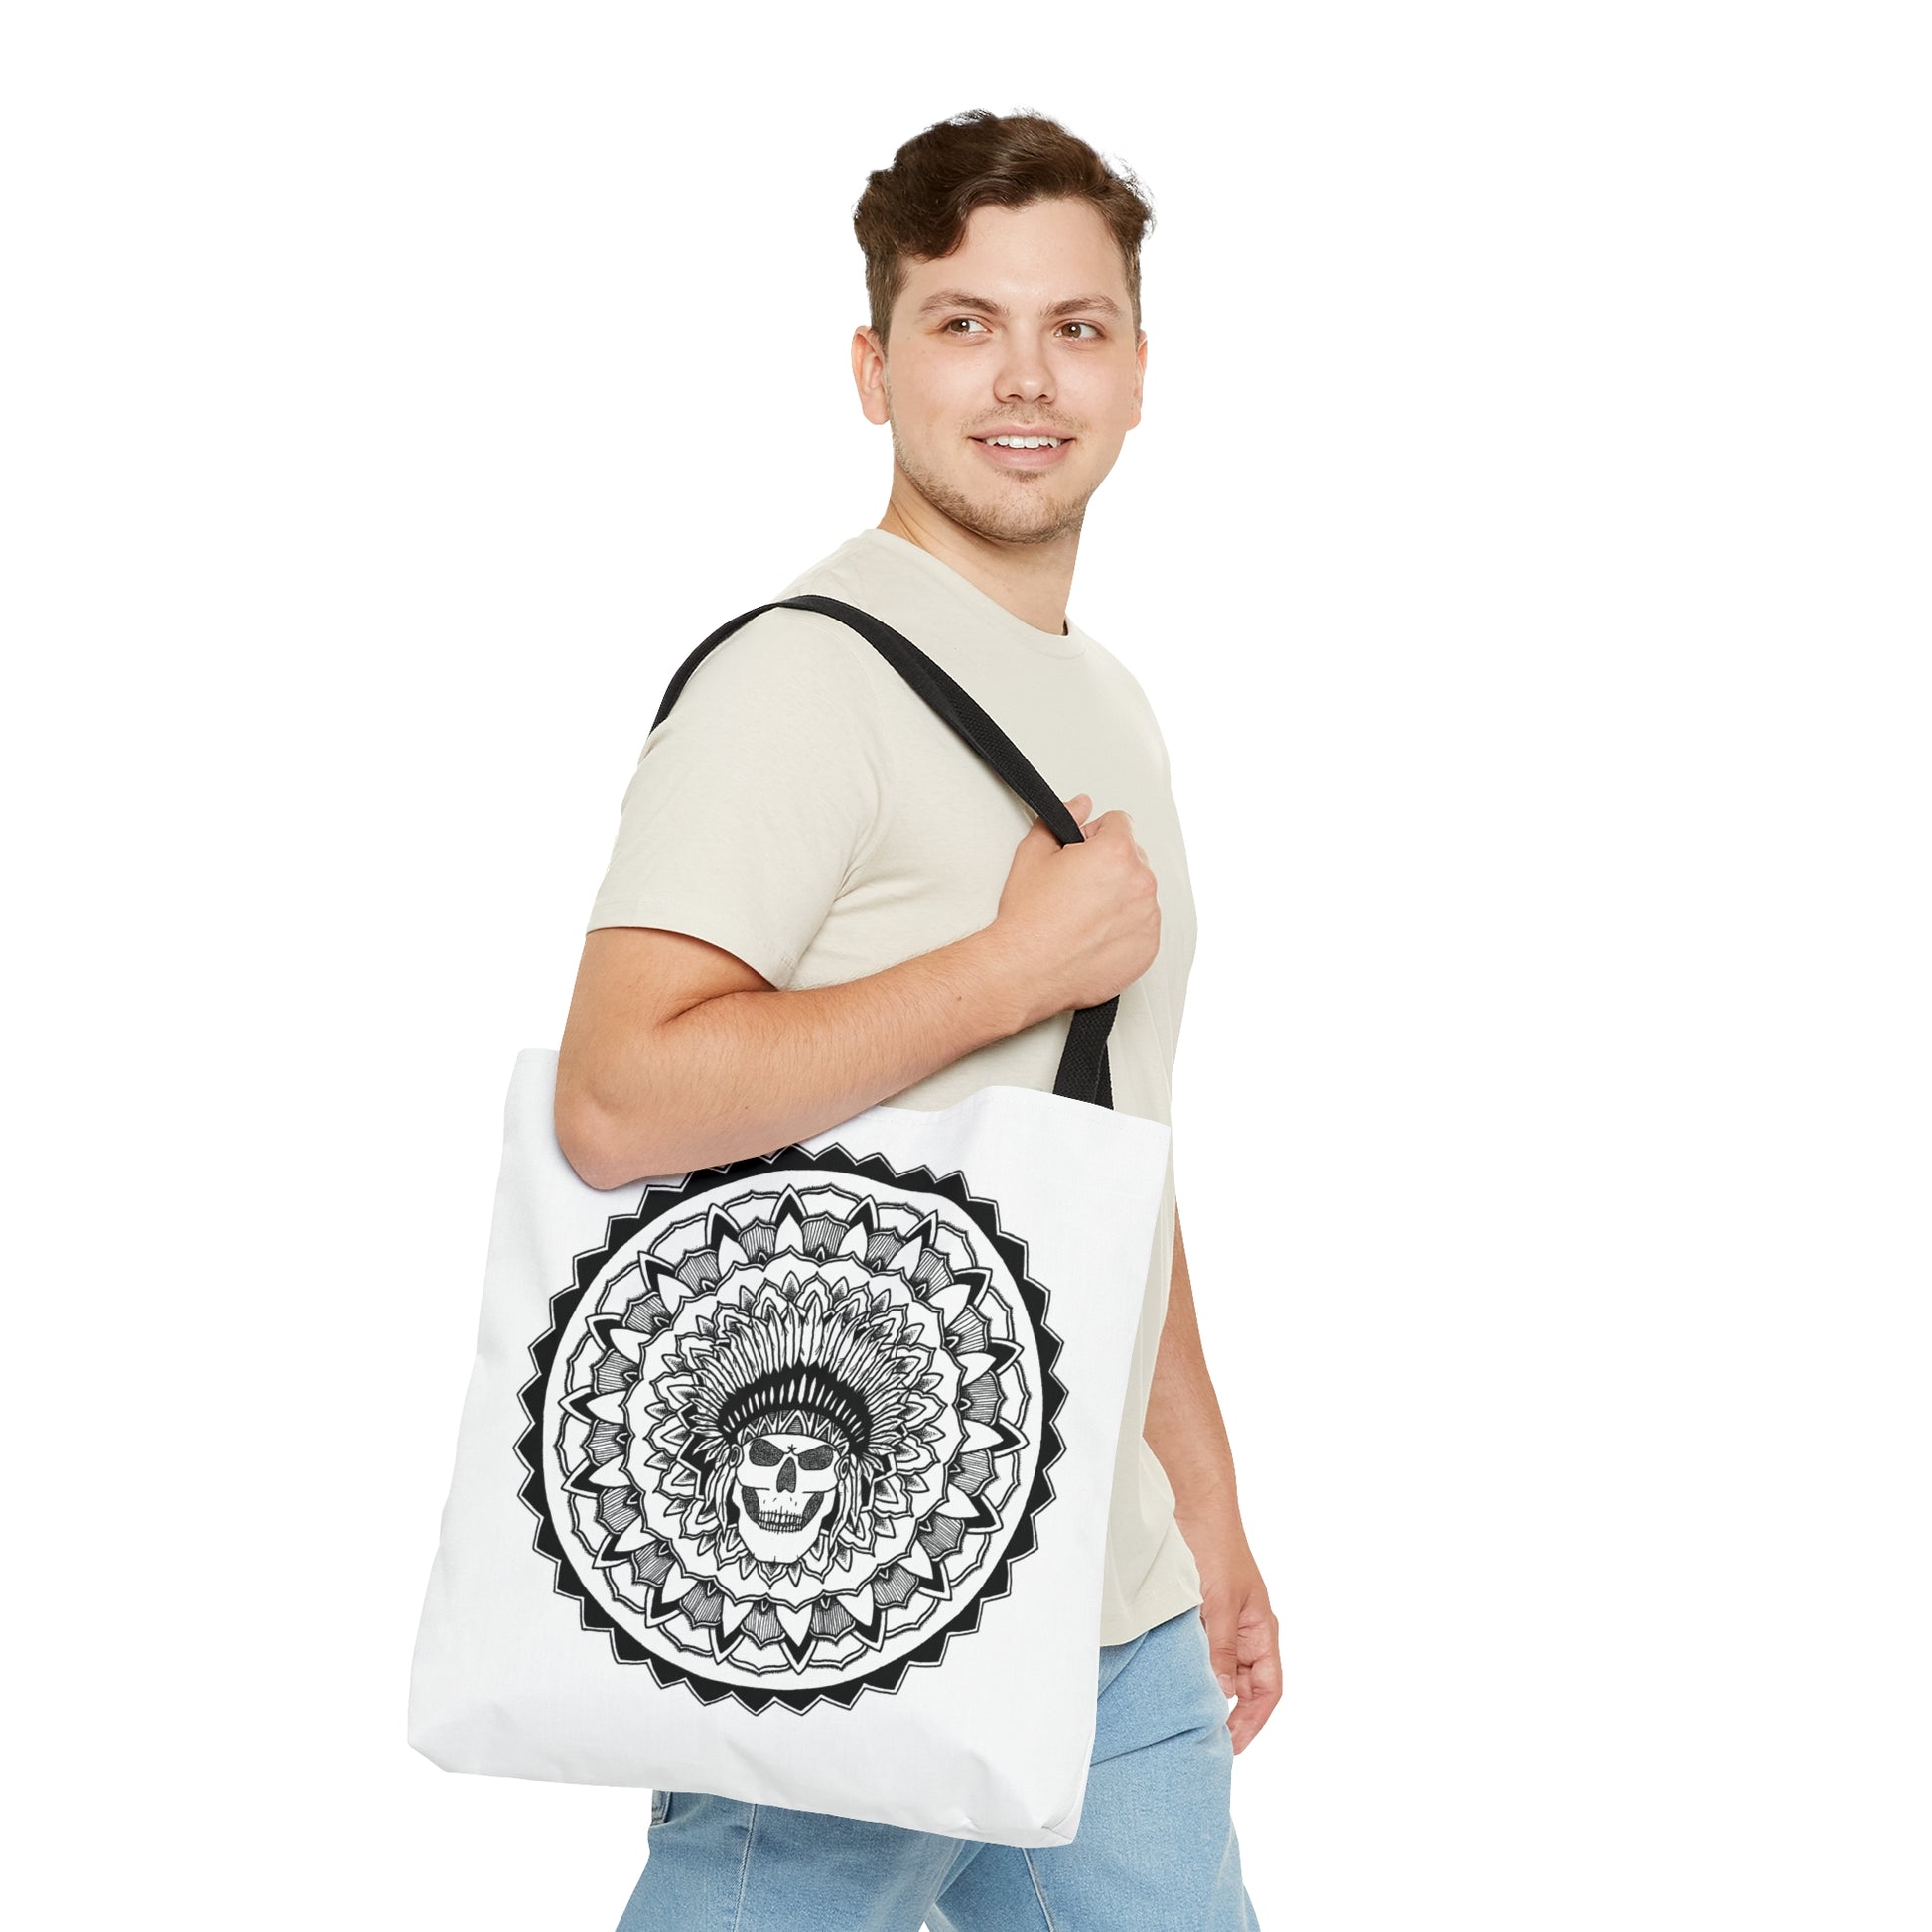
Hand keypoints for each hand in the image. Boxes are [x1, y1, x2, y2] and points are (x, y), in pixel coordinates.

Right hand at [991, 791, 1160, 1021]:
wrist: (1026, 970)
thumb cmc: (1028, 919)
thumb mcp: (1033, 853)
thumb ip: (1063, 818)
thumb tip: (1080, 805)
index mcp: (1116, 852)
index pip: (1120, 822)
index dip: (1094, 835)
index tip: (1079, 854)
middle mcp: (1140, 883)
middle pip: (1133, 857)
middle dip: (1110, 866)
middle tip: (1076, 888)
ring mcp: (1148, 918)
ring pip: (1139, 893)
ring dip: (1118, 897)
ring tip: (1083, 915)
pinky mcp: (1148, 948)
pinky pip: (1142, 926)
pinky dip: (1124, 928)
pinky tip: (1093, 936)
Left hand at [1189, 1523, 1281, 1753]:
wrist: (1193, 1506)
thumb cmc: (1216, 1548)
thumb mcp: (1220, 1604)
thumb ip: (1221, 1650)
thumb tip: (1220, 1695)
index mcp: (1261, 1630)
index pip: (1267, 1688)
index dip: (1254, 1720)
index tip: (1232, 1745)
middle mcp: (1244, 1630)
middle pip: (1242, 1685)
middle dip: (1227, 1713)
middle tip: (1201, 1738)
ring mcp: (1221, 1622)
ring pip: (1217, 1669)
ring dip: (1205, 1690)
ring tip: (1183, 1716)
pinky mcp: (1197, 1613)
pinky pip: (1197, 1650)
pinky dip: (1188, 1667)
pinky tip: (1170, 1679)